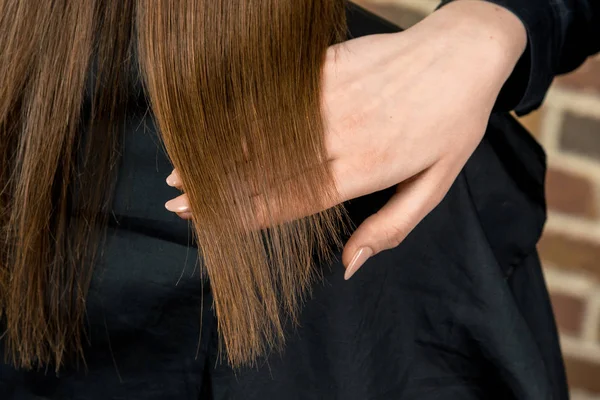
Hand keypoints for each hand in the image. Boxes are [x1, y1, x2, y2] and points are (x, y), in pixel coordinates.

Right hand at [165, 0, 526, 279]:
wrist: (464, 53)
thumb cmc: (452, 124)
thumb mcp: (435, 186)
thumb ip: (389, 228)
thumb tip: (350, 266)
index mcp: (364, 170)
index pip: (292, 200)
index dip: (247, 214)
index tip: (212, 222)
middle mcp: (341, 137)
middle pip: (267, 169)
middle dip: (219, 189)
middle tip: (179, 201)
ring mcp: (332, 99)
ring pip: (264, 131)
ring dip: (219, 152)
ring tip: (183, 167)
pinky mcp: (328, 68)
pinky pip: (277, 95)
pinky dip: (242, 111)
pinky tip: (217, 121)